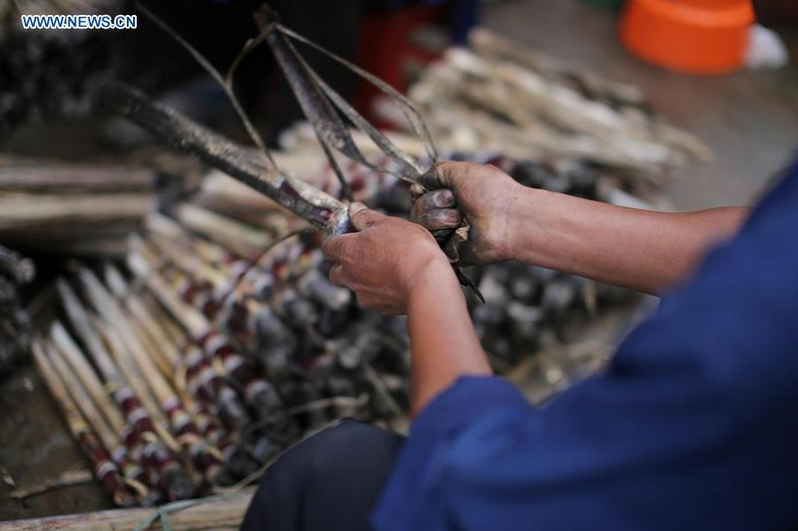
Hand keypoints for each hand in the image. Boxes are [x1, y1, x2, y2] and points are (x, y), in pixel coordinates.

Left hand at [322, 202, 454, 314]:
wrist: (428, 283)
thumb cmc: (410, 249)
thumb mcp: (389, 223)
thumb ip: (366, 217)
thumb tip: (353, 209)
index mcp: (348, 251)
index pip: (327, 246)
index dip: (336, 239)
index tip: (349, 235)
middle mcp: (350, 275)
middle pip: (335, 271)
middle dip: (345, 264)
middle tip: (366, 253)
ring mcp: (363, 294)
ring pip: (354, 286)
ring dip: (362, 278)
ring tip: (386, 268)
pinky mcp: (378, 307)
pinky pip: (372, 298)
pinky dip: (379, 290)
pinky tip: (397, 281)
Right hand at [411, 161, 523, 265]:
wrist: (510, 219)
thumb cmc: (492, 192)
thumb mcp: (462, 171)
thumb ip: (436, 172)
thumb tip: (417, 183)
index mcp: (452, 195)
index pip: (419, 194)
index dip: (419, 191)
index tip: (424, 188)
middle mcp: (448, 213)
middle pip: (416, 208)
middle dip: (431, 201)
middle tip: (454, 201)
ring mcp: (448, 233)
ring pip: (419, 224)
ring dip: (437, 216)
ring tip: (459, 218)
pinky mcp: (449, 250)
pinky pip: (429, 241)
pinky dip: (440, 231)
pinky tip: (458, 229)